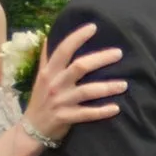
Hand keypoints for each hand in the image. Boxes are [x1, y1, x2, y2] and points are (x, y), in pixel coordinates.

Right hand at [25, 21, 125, 144]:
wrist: (31, 129)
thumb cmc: (40, 99)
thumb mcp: (40, 77)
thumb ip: (47, 57)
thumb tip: (49, 36)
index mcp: (49, 71)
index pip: (63, 50)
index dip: (77, 37)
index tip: (93, 27)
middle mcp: (55, 84)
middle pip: (80, 67)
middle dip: (101, 58)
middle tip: (119, 53)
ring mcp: (60, 101)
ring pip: (87, 91)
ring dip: (107, 87)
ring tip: (124, 84)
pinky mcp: (65, 117)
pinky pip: (87, 114)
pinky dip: (102, 111)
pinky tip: (116, 108)